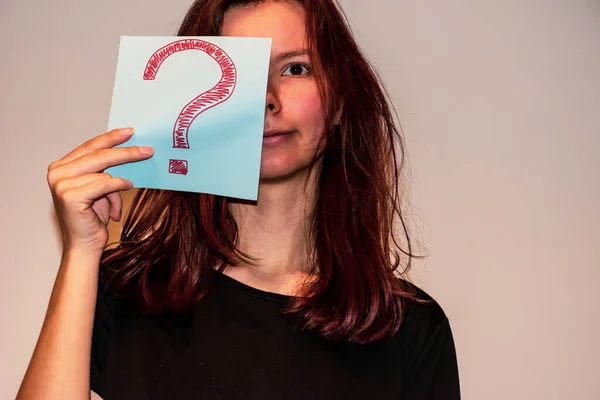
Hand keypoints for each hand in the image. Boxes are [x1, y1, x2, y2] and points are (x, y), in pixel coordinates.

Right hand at [47, 128, 153, 255]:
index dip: (111, 138)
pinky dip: (119, 186)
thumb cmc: (93, 218)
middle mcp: (57, 173)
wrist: (84, 246)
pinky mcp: (71, 196)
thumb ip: (107, 171)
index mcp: (61, 167)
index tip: (130, 131)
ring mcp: (61, 184)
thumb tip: (132, 153)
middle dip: (126, 152)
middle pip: (98, 154)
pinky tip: (127, 187)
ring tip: (129, 187)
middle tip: (147, 150)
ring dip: (121, 182)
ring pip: (104, 170)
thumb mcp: (101, 189)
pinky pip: (105, 184)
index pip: (90, 146)